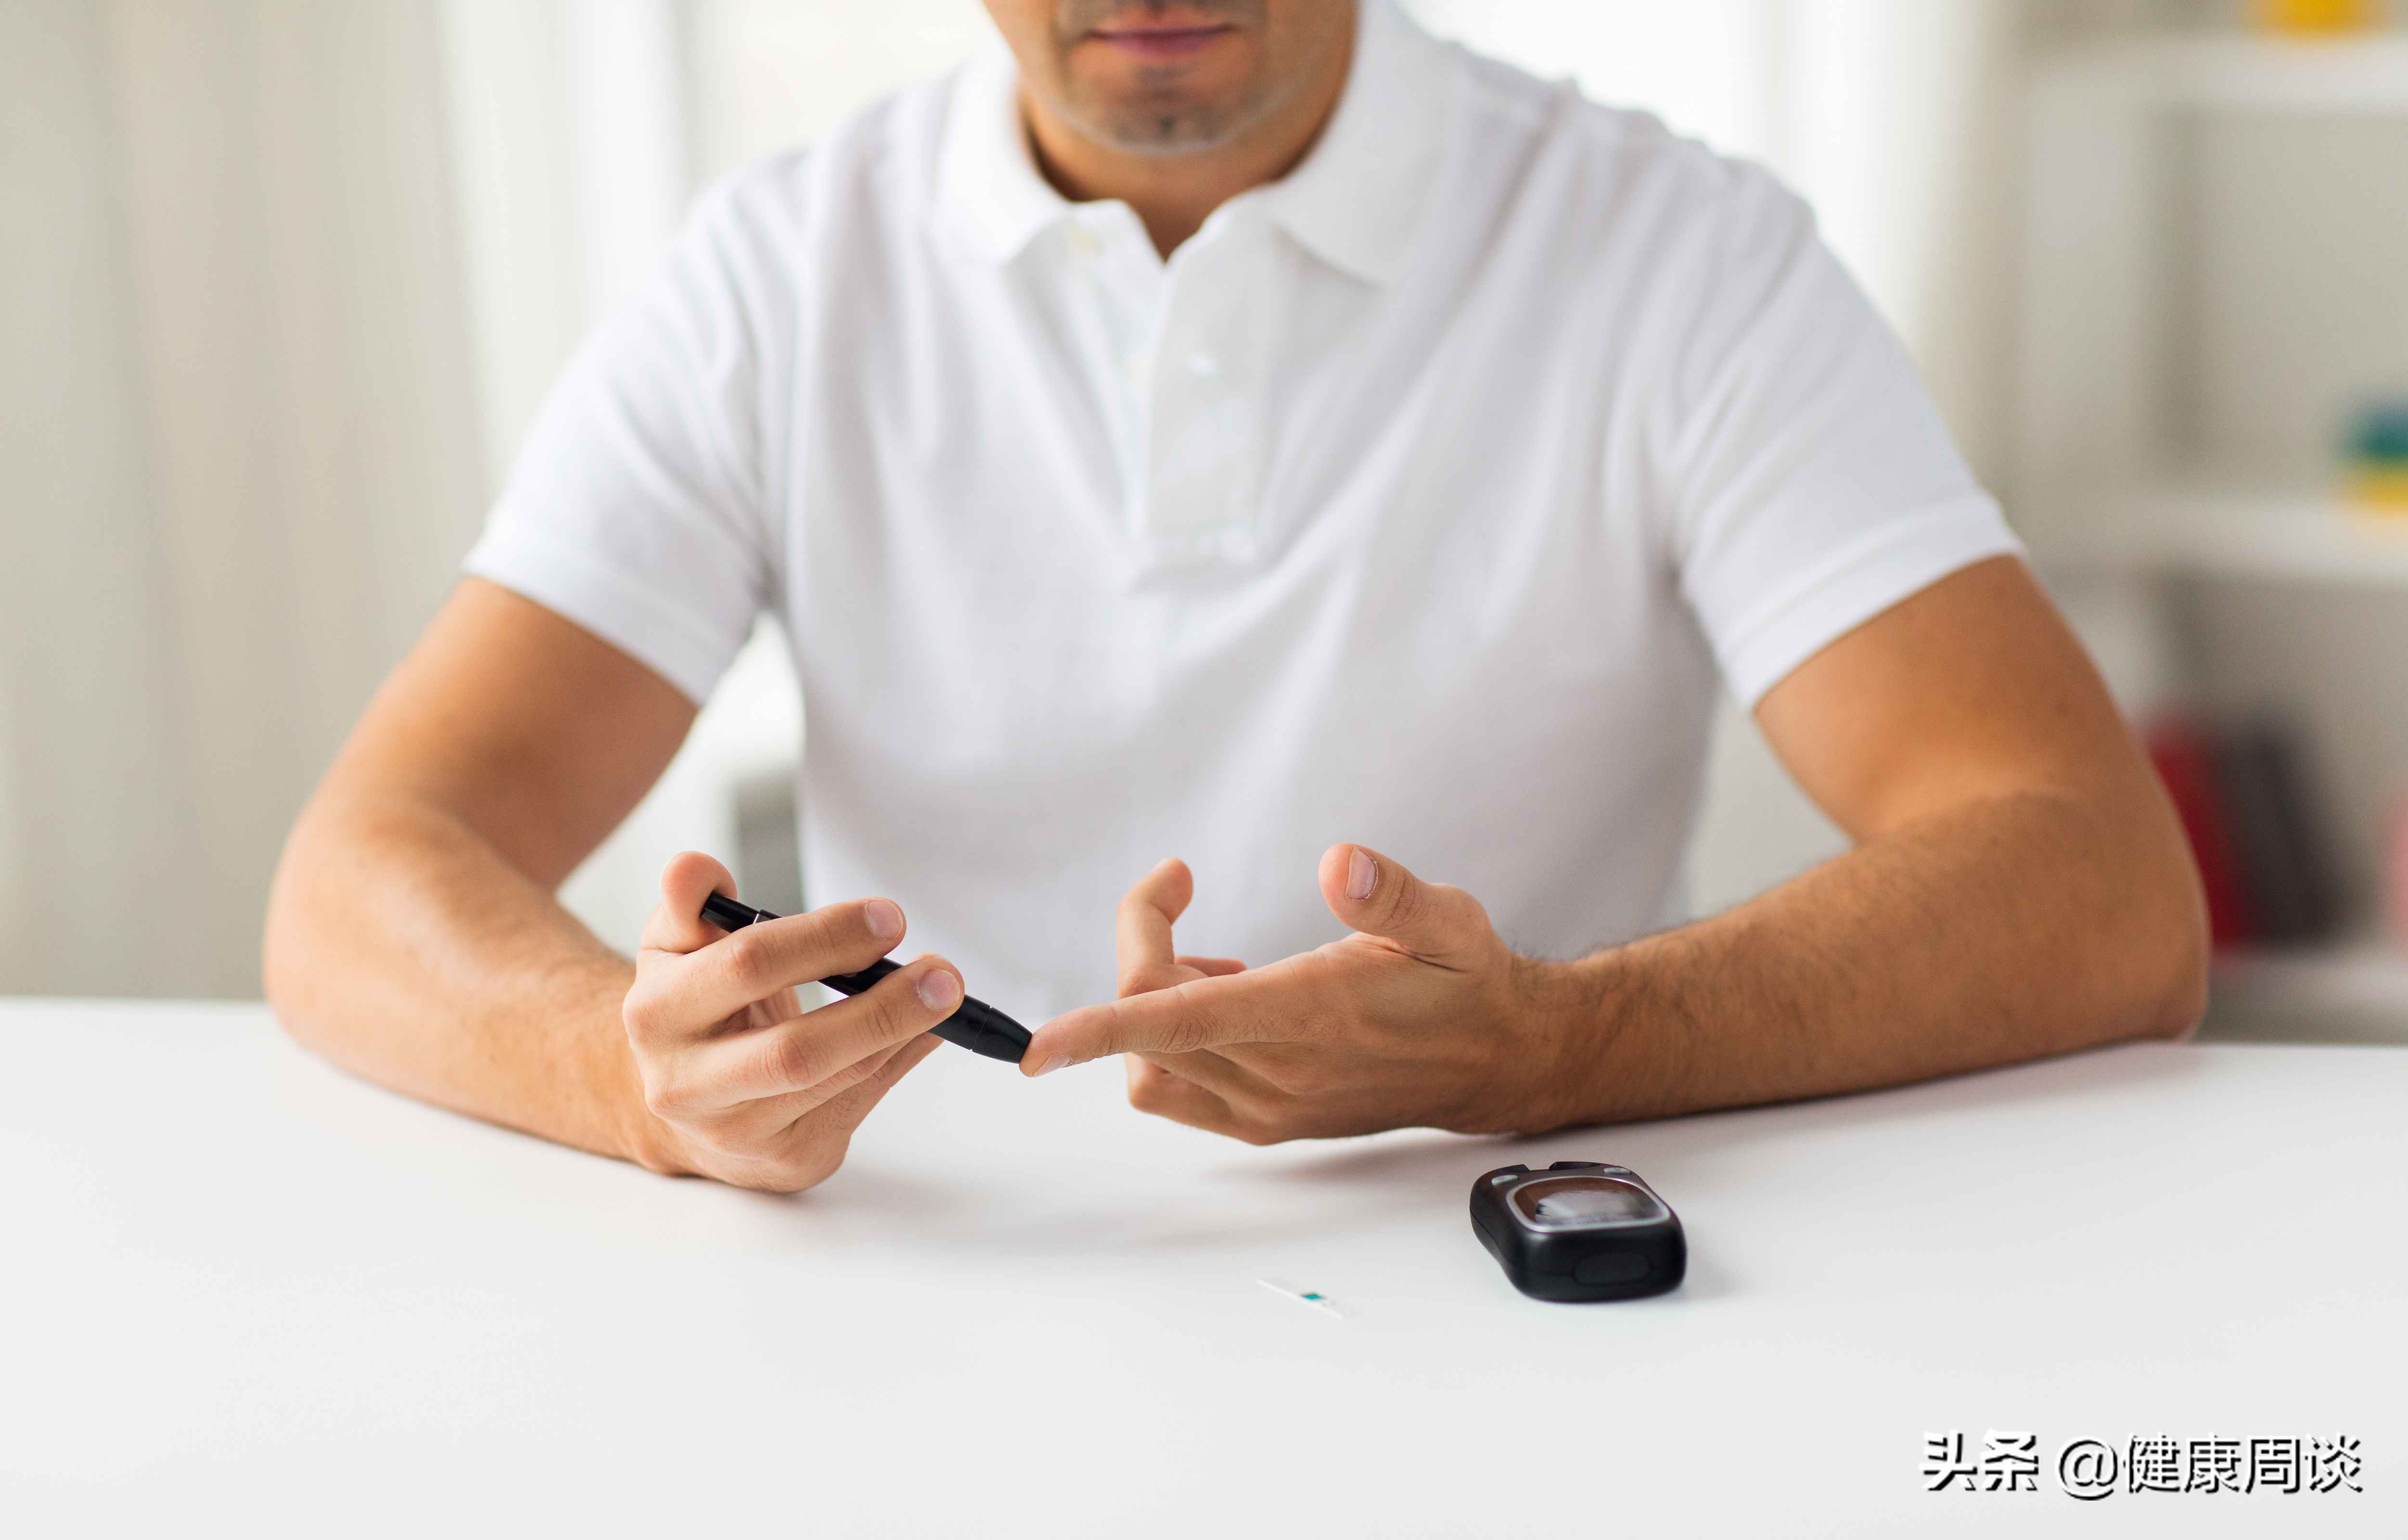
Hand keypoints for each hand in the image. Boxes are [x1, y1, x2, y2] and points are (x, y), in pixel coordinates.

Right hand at [623, 852, 962, 1190]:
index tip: (889, 917)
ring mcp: (736, 1132)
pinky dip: (897, 1059)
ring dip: (902, 1032)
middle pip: (796, 1051)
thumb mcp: (678, 949)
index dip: (825, 939)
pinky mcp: (784, 1158)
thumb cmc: (694, 1007)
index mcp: (656, 1014)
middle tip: (942, 972)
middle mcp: (687, 1085)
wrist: (683, 1103)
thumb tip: (693, 868)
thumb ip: (691, 905)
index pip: (747, 968)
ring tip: (944, 993)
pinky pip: (858, 1102)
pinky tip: (925, 1029)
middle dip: (881, 1008)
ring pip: (837, 1080)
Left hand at [1022, 848, 1582, 1142]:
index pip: (1180, 1023)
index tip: (1037, 1046)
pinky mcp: (1266, 1120)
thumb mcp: (1447, 919)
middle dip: (1141, 945)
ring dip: (1151, 1002)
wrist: (1499, 1058)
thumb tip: (1341, 863)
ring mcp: (1268, 1105)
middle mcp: (1278, 1073)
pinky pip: (1179, 1090)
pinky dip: (1168, 1042)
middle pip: (1150, 1025)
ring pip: (1153, 1066)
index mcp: (1309, 1016)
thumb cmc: (1466, 981)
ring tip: (1210, 956)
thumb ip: (1392, 895)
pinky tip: (1220, 995)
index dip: (1101, 1027)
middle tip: (1176, 885)